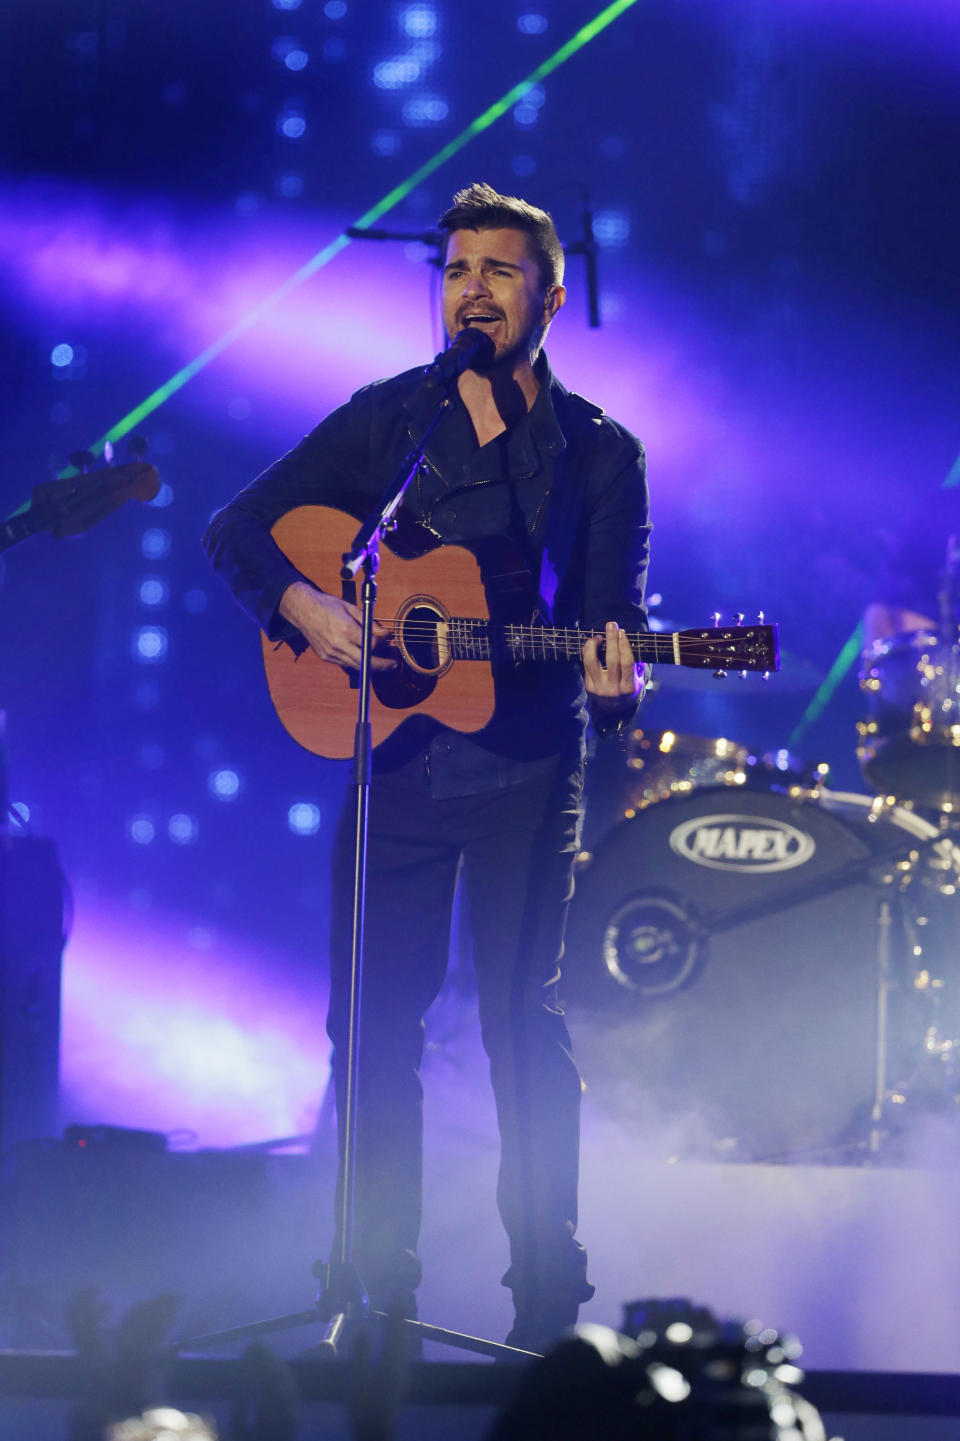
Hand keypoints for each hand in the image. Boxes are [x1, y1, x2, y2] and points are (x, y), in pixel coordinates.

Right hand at [279, 581, 396, 670]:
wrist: (302, 609)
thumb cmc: (326, 605)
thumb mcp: (351, 608)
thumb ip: (369, 623)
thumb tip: (384, 633)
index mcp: (345, 629)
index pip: (371, 644)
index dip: (381, 642)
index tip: (387, 639)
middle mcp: (337, 644)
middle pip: (365, 661)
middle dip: (381, 665)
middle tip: (392, 664)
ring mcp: (330, 652)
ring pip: (355, 666)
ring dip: (369, 665)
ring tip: (380, 662)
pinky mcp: (326, 657)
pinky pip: (345, 663)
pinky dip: (355, 661)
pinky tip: (362, 657)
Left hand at [582, 621, 644, 711]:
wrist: (614, 710)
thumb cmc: (629, 689)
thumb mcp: (638, 681)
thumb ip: (637, 665)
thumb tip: (631, 644)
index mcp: (628, 688)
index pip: (627, 663)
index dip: (624, 646)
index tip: (622, 632)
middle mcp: (613, 689)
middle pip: (611, 660)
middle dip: (611, 640)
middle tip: (611, 624)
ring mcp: (599, 688)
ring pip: (592, 662)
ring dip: (594, 645)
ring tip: (599, 635)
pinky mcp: (589, 686)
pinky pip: (586, 665)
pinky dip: (588, 651)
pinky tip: (593, 643)